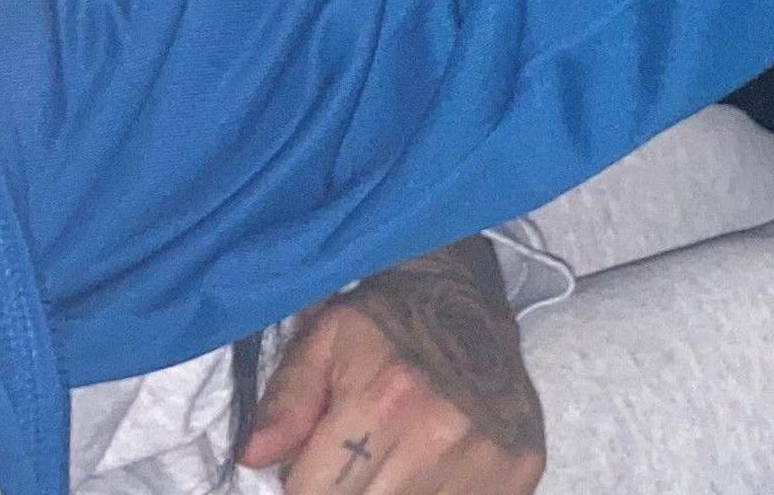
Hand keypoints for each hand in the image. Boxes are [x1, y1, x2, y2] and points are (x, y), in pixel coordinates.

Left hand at [239, 243, 543, 494]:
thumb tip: (254, 456)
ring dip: (394, 492)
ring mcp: (486, 459)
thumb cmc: (390, 322)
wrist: (472, 298)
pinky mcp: (519, 473)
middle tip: (357, 458)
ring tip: (393, 459)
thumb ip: (286, 400)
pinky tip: (431, 469)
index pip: (313, 494)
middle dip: (346, 491)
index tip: (316, 466)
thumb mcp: (324, 341)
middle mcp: (440, 435)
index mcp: (384, 399)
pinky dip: (436, 494)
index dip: (305, 484)